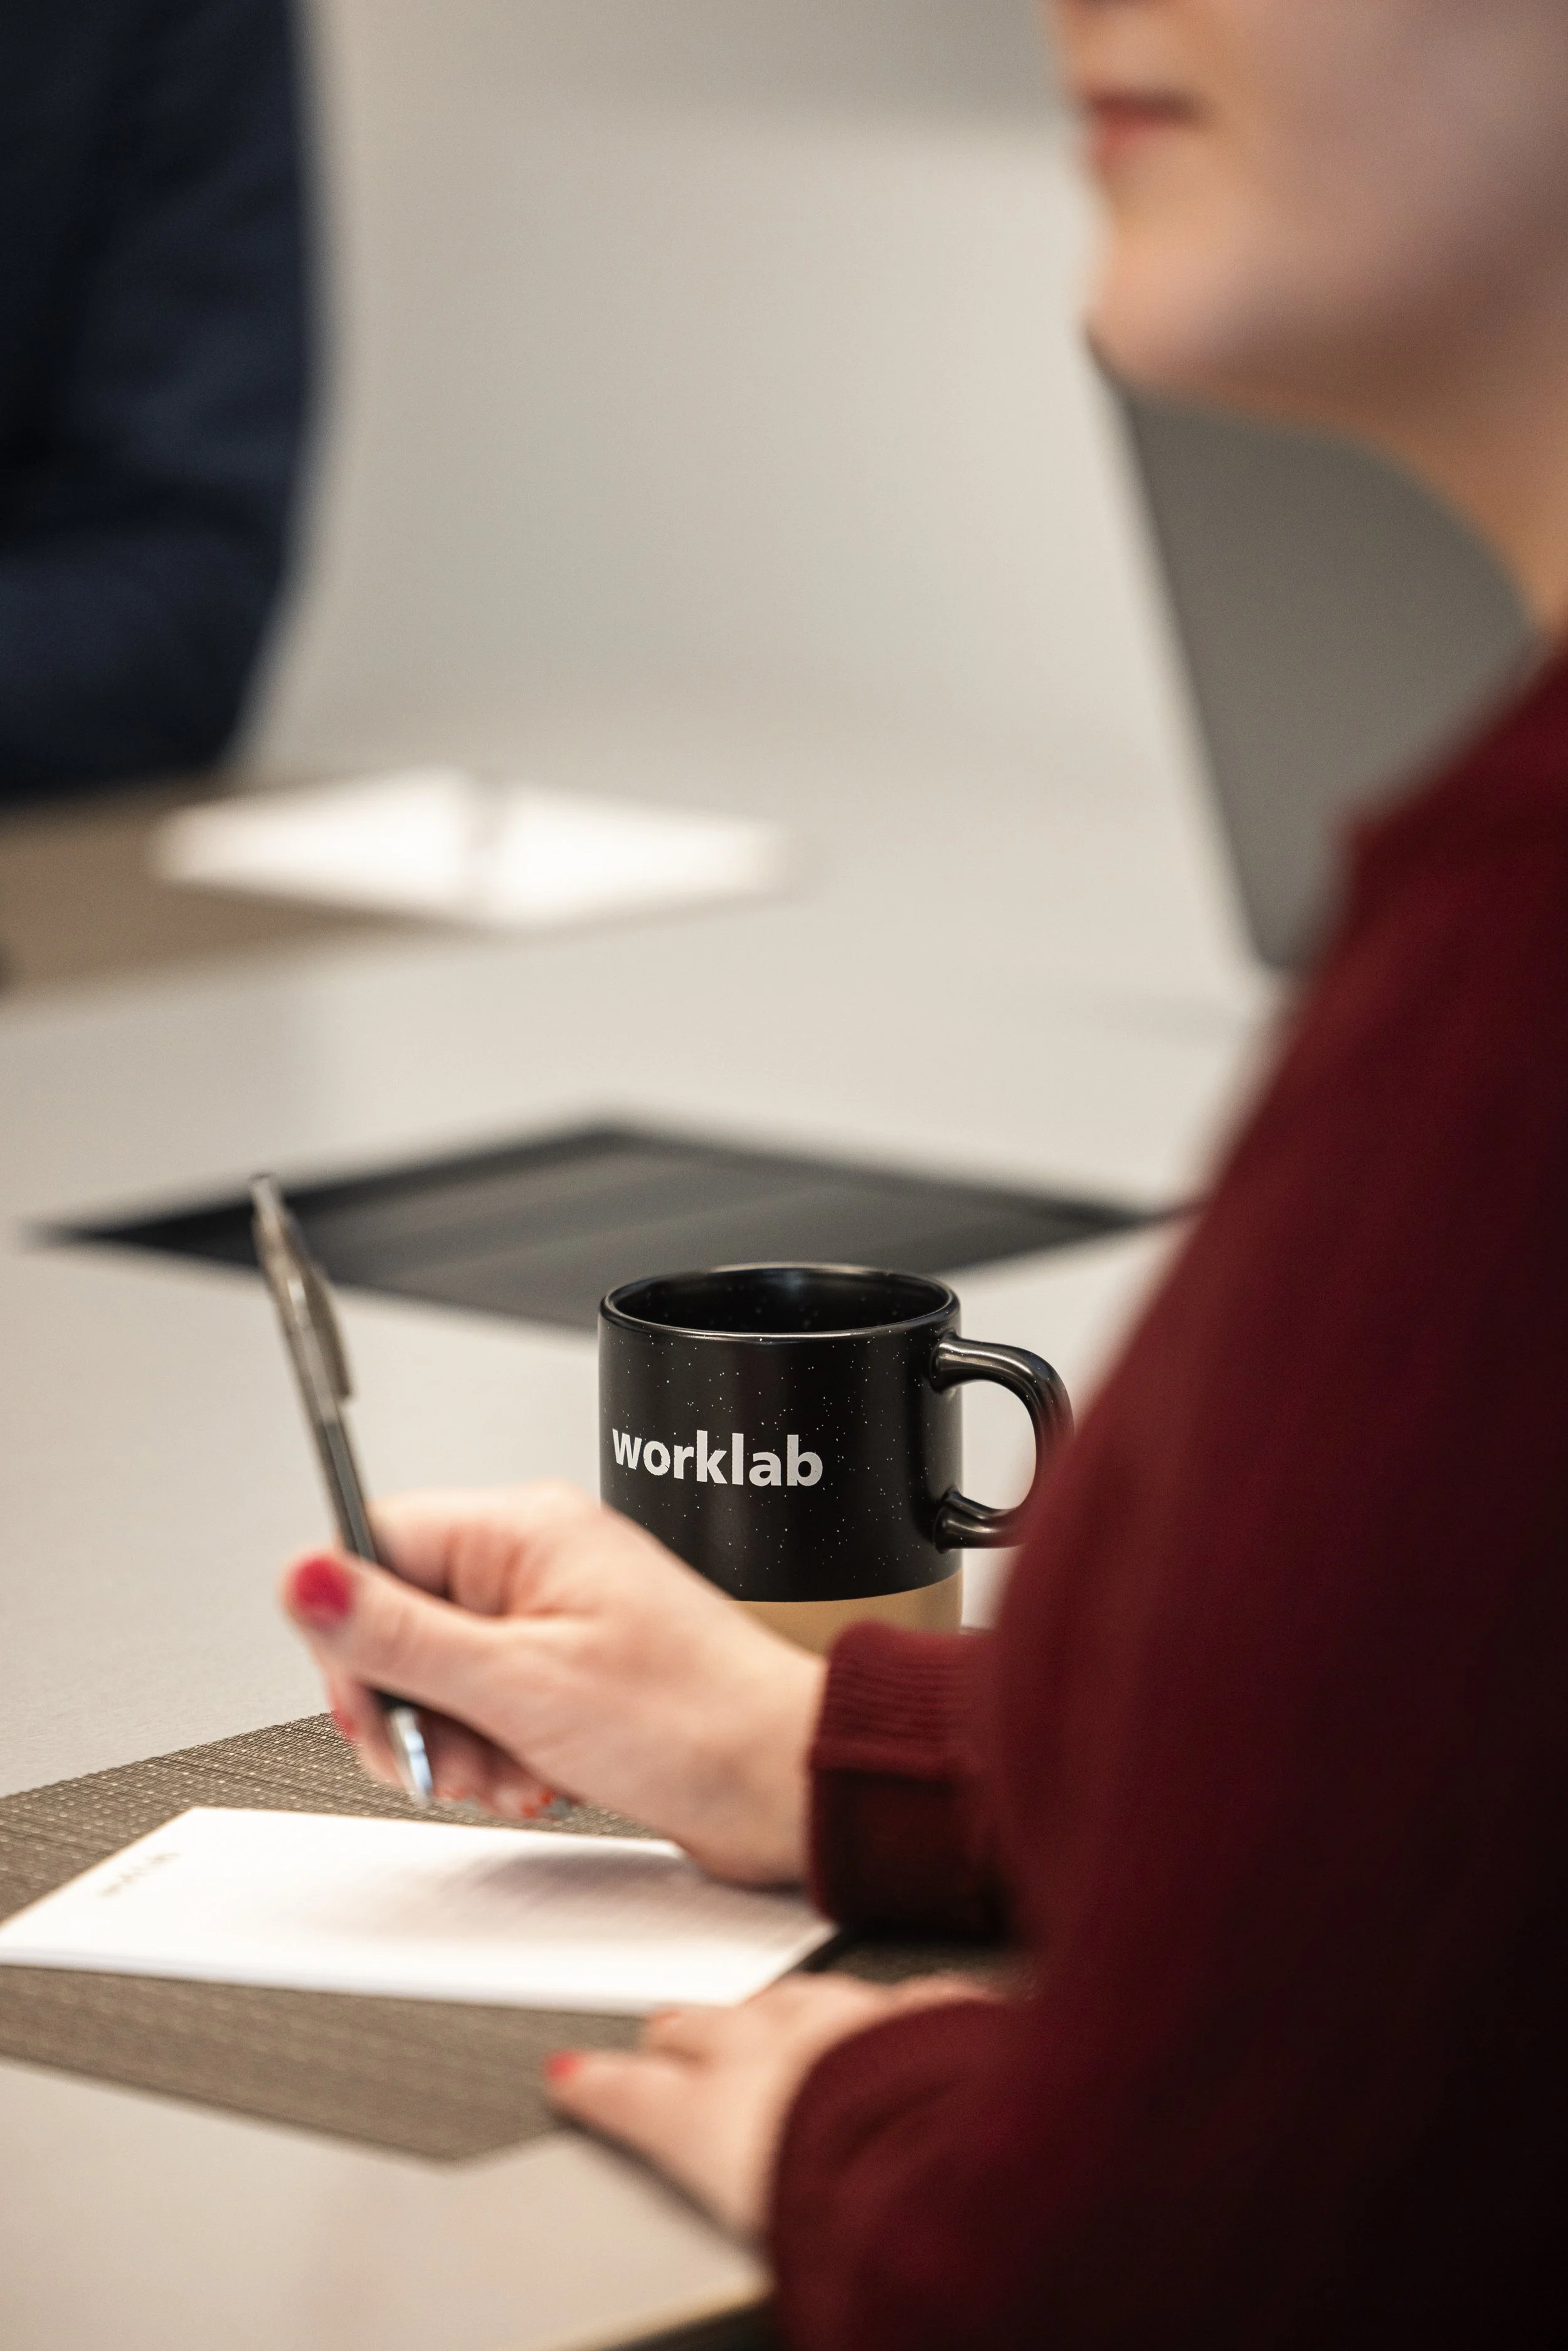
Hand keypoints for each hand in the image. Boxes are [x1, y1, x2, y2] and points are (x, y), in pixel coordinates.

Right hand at [280, 1483, 825, 1883]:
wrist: (787, 1783)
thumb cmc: (693, 1722)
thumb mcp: (518, 1683)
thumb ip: (398, 1634)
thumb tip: (303, 1575)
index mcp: (522, 1528)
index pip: (374, 1543)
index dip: (355, 1631)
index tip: (374, 1700)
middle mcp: (535, 1561)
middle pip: (399, 1620)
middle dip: (413, 1705)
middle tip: (452, 1752)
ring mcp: (553, 1618)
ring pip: (439, 1676)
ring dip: (458, 1743)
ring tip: (512, 1770)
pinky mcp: (569, 1674)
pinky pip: (487, 1709)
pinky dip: (496, 1756)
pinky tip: (538, 1778)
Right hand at [545, 1974, 990, 2238]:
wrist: (969, 2157)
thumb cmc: (859, 2221)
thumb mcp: (759, 2243)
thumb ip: (729, 2219)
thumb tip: (731, 2244)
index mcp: (714, 2118)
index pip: (631, 2095)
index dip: (596, 2085)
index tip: (570, 2074)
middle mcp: (778, 2053)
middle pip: (704, 2029)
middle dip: (679, 2033)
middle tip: (662, 2032)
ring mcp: (859, 2021)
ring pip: (793, 1999)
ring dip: (768, 2011)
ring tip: (753, 2014)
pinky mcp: (935, 2012)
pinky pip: (894, 2002)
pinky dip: (878, 2014)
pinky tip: (883, 2016)